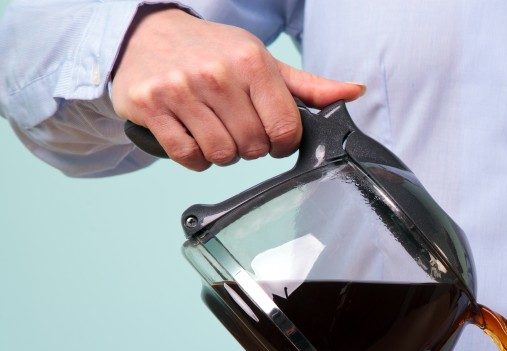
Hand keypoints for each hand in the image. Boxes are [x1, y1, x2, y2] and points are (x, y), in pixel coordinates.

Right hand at [111, 7, 364, 170]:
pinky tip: (195, 136)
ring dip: (223, 153)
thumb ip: (310, 86)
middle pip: (252, 147)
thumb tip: (354, 92)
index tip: (274, 136)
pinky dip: (196, 158)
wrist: (149, 33)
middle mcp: (216, 74)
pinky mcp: (150, 105)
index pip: (285, 129)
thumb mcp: (264, 62)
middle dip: (251, 147)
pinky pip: (187, 156)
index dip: (283, 142)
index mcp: (251, 63)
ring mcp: (180, 89)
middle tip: (239, 128)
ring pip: (221, 155)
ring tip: (216, 130)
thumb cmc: (215, 52)